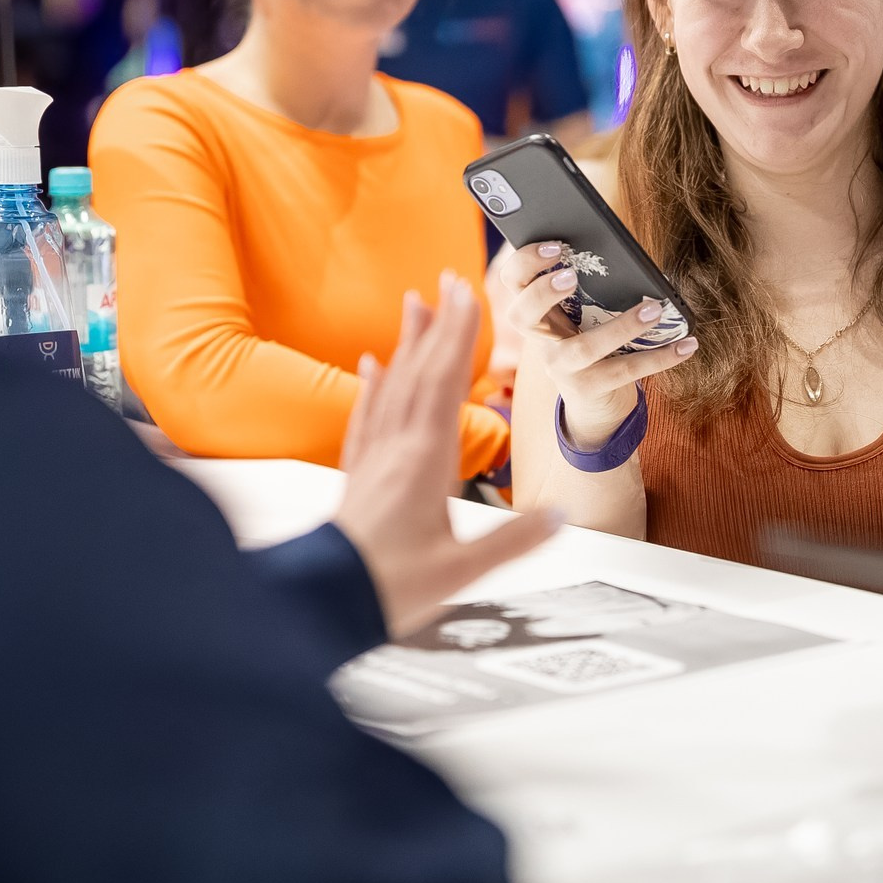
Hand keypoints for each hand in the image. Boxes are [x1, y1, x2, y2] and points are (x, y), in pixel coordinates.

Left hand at [334, 274, 560, 633]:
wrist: (322, 603)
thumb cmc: (388, 588)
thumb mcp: (463, 572)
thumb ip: (514, 541)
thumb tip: (561, 516)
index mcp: (426, 464)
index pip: (446, 385)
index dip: (459, 337)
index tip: (468, 295)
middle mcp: (396, 450)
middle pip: (419, 373)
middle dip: (438, 325)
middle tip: (449, 280)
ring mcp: (373, 459)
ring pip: (392, 387)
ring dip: (406, 344)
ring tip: (415, 305)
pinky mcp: (357, 476)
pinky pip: (367, 417)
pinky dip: (373, 385)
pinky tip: (371, 366)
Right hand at [492, 240, 697, 451]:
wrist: (596, 404)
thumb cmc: (595, 341)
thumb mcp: (586, 314)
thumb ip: (594, 287)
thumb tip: (633, 255)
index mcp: (540, 311)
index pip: (514, 281)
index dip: (525, 261)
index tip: (554, 245)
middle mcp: (542, 340)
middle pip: (521, 314)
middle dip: (542, 292)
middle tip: (572, 275)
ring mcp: (562, 368)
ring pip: (583, 348)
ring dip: (621, 326)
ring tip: (655, 309)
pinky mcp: (588, 389)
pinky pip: (624, 372)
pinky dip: (660, 357)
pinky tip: (687, 345)